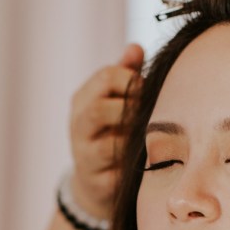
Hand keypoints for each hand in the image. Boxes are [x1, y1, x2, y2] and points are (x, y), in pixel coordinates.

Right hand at [69, 43, 143, 218]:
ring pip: (109, 145)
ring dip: (134, 139)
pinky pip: (121, 172)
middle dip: (130, 109)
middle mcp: (78, 127)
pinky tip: (151, 158)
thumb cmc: (111, 132)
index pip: (106, 77)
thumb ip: (125, 74)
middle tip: (149, 112)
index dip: (132, 80)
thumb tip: (135, 47)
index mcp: (82, 100)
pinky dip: (138, 164)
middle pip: (97, 110)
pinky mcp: (99, 182)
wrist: (94, 182)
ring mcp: (85, 157)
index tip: (147, 88)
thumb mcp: (114, 100)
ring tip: (150, 135)